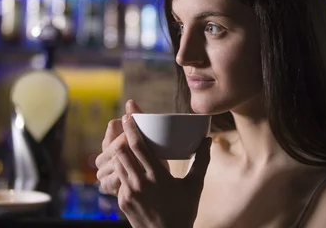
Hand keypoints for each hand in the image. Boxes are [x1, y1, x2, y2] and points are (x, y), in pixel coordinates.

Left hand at [99, 102, 211, 227]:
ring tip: (124, 140)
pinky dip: (121, 168)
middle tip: (125, 123)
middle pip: (122, 151)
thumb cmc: (183, 211)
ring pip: (118, 164)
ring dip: (120, 150)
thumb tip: (208, 140)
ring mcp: (128, 193)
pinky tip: (127, 164)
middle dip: (122, 135)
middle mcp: (140, 183)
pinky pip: (118, 178)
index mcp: (158, 176)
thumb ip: (201, 161)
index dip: (131, 128)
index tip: (128, 114)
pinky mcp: (122, 201)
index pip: (138, 146)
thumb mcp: (195, 186)